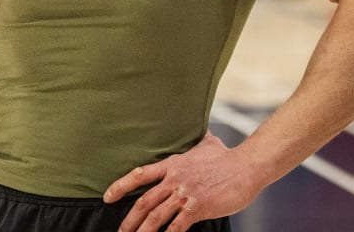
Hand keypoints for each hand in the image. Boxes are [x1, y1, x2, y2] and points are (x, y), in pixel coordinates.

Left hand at [104, 133, 260, 231]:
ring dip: (142, 231)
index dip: (120, 186)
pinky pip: (176, 227)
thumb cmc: (228, 157)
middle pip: (144, 201)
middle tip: (120, 231)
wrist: (246, 166)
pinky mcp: (197, 208)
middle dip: (129, 219)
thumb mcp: (208, 143)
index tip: (107, 196)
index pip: (139, 174)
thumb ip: (199, 141)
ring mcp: (185, 194)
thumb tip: (202, 131)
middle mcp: (174, 179)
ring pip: (155, 216)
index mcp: (172, 164)